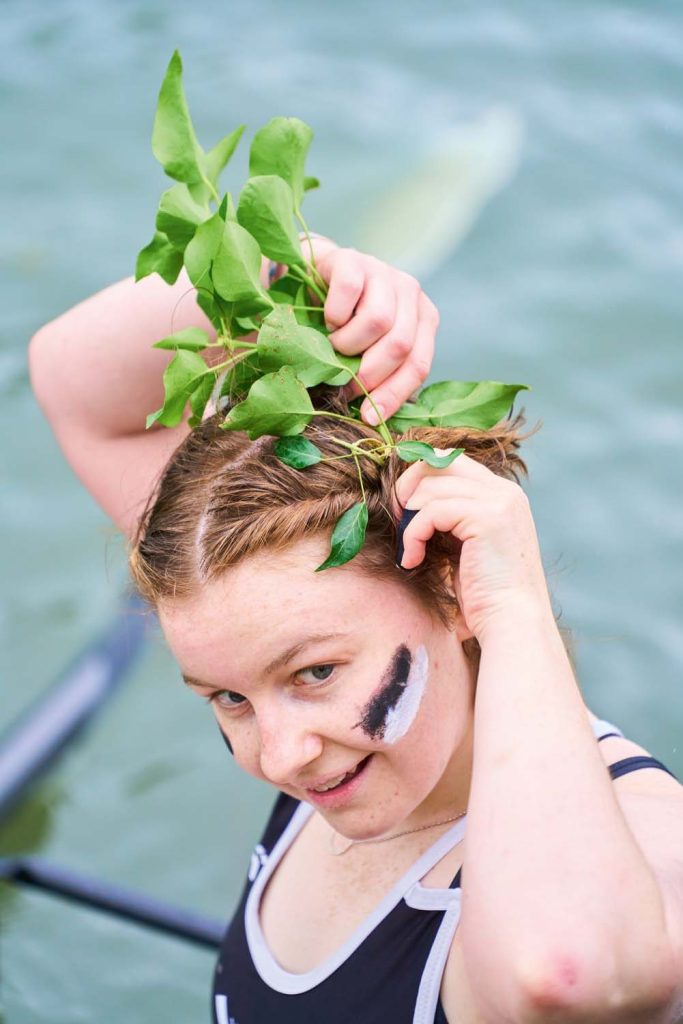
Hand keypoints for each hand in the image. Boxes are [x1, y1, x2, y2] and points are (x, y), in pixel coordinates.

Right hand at [312, 243, 438, 424]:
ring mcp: (384, 271)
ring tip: (333, 346)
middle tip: (344, 384)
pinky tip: (328, 320)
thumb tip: (374, 417)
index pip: (418, 364)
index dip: (393, 394)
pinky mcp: (354, 259)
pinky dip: (334, 315)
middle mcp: (410, 292)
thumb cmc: (346, 323)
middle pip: (400, 345)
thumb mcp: (369, 350)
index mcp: (423, 318)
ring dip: (348, 344)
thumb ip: (380, 373)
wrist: (317, 277)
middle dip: (368, 374)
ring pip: (378, 321)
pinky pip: (350, 292)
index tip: (368, 417)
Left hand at [394, 452, 552, 641]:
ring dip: (409, 520)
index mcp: (502, 496)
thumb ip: (447, 520)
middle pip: (439, 460)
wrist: (511, 624)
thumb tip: (408, 500)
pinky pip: (431, 510)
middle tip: (397, 522)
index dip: (419, 480)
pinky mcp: (488, 517)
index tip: (403, 512)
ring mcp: (500, 501)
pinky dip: (413, 535)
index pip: (451, 462)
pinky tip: (413, 560)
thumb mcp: (463, 548)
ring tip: (410, 551)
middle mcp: (505, 491)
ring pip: (430, 487)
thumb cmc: (483, 597)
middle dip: (408, 487)